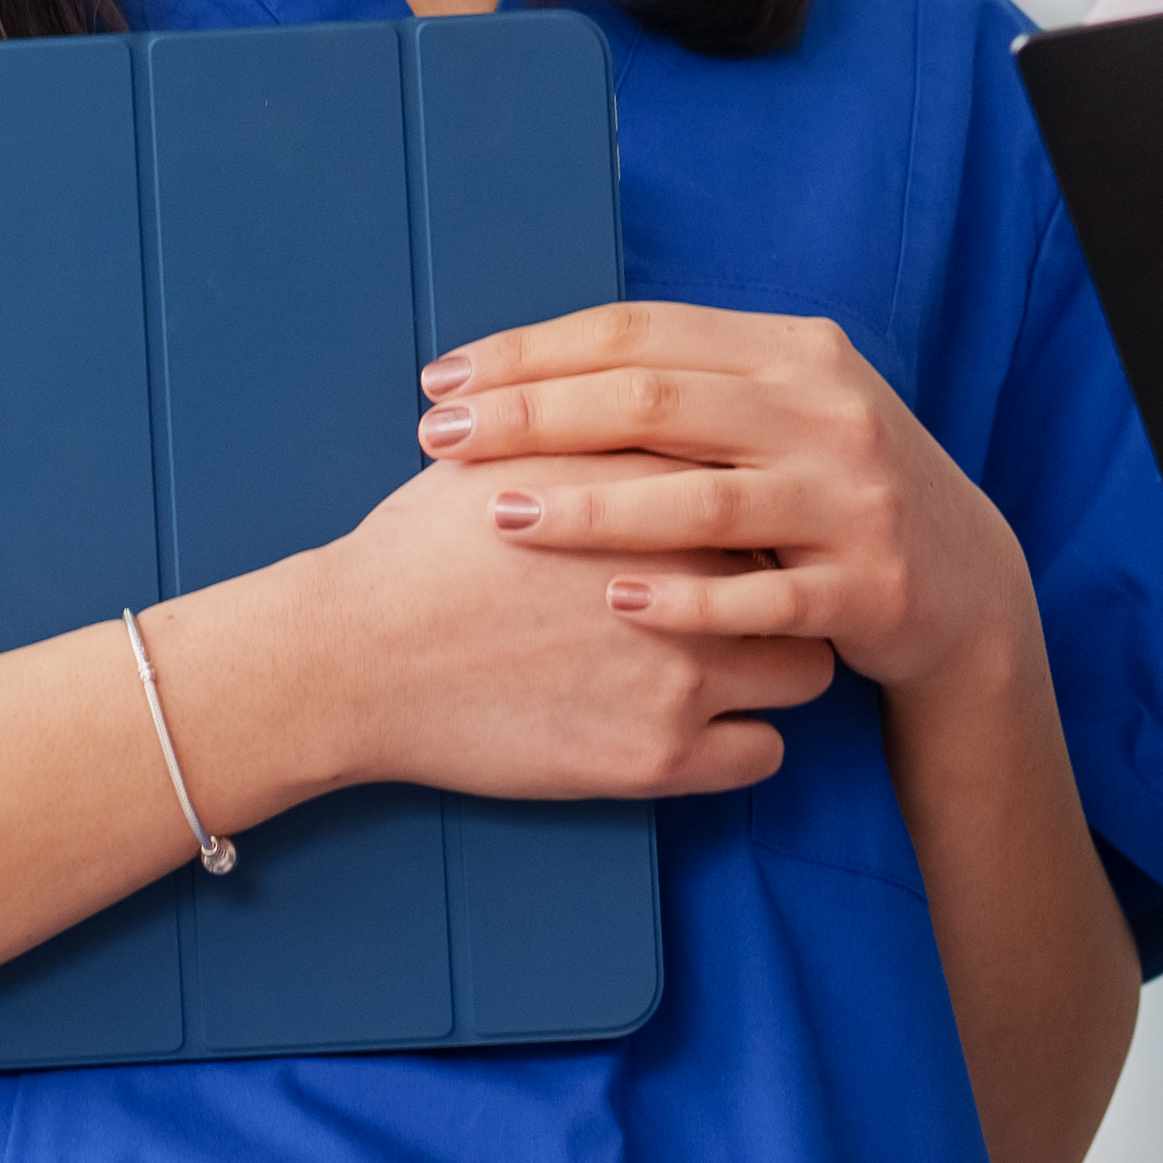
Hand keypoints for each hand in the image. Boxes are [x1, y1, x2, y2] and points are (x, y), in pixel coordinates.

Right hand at [215, 447, 837, 809]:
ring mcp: (682, 673)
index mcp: (658, 491)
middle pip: (805, 572)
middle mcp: (689, 579)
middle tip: (744, 593)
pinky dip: (744, 741)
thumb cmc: (423, 551)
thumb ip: (606, 427)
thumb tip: (661, 404)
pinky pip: (764, 755)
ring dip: (774, 662)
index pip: (769, 488)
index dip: (761, 506)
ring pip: (808, 670)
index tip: (741, 524)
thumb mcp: (516, 453)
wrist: (355, 656)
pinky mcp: (659, 758)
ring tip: (730, 660)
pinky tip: (702, 724)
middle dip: (784, 581)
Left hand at [414, 301, 1044, 698]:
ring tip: (503, 516)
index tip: (444, 381)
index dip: (533, 353)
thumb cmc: (831, 487)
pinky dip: (688, 599)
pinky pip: (764, 595)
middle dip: (534, 418)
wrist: (965, 582)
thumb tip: (531, 366)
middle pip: (656, 401)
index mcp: (791, 350)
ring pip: (703, 498)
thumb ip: (686, 378)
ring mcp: (852, 499)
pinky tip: (614, 602)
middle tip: (441, 441)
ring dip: (594, 507)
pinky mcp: (869, 586)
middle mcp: (826, 410)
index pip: (641, 332)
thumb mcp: (781, 406)